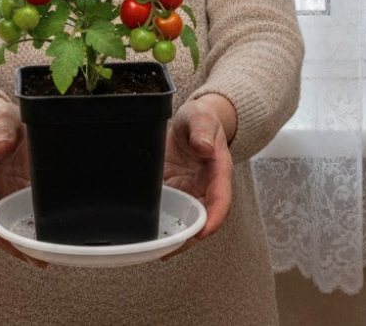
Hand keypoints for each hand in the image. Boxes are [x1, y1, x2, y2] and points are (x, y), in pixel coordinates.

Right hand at [0, 97, 43, 265]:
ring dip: (20, 242)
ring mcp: (1, 191)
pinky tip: (45, 243)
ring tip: (41, 259)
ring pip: (6, 222)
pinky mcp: (14, 192)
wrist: (1, 120)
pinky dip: (29, 228)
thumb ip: (1, 132)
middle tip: (28, 257)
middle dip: (7, 242)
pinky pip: (19, 214)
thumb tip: (2, 149)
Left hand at [162, 97, 232, 257]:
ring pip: (184, 221)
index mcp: (219, 170)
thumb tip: (205, 147)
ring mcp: (190, 192)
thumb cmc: (200, 119)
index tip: (204, 232)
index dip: (214, 217)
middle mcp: (206, 187)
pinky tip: (145, 237)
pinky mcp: (174, 193)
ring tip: (153, 250)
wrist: (191, 122)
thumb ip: (202, 129)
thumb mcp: (201, 117)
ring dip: (172, 237)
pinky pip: (169, 212)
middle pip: (201, 218)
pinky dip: (159, 225)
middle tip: (168, 249)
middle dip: (187, 236)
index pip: (220, 198)